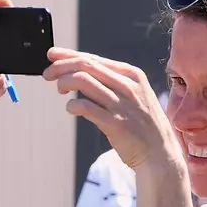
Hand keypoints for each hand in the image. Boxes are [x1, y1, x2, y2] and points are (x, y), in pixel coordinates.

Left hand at [43, 49, 180, 171]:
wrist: (159, 151)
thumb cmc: (140, 122)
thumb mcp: (132, 95)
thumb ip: (110, 83)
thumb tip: (78, 71)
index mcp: (131, 75)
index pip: (94, 58)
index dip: (70, 55)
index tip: (52, 55)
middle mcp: (128, 86)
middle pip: (87, 66)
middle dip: (61, 67)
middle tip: (47, 74)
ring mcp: (122, 104)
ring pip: (84, 82)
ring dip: (64, 83)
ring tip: (59, 90)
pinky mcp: (115, 123)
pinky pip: (86, 107)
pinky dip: (72, 105)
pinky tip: (70, 108)